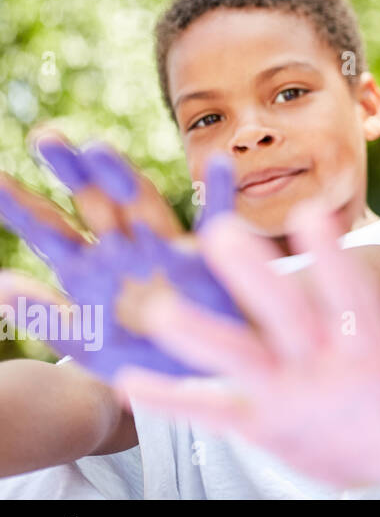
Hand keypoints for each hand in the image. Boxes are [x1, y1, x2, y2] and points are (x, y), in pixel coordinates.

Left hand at [0, 135, 240, 378]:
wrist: (193, 378)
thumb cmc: (139, 359)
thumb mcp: (85, 342)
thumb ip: (45, 314)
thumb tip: (1, 284)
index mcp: (90, 269)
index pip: (49, 229)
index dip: (21, 205)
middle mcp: (125, 250)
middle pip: (93, 203)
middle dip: (70, 172)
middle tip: (43, 138)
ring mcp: (165, 251)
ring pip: (141, 204)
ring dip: (121, 176)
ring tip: (96, 149)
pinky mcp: (205, 263)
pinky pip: (215, 223)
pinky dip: (220, 193)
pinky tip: (218, 166)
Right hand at [113, 201, 379, 487]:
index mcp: (367, 353)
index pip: (350, 299)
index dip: (333, 261)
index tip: (313, 214)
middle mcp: (320, 359)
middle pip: (285, 313)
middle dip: (256, 279)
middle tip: (219, 234)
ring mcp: (288, 387)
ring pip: (240, 356)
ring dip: (200, 333)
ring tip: (152, 309)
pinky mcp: (265, 421)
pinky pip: (215, 410)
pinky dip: (177, 399)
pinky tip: (131, 381)